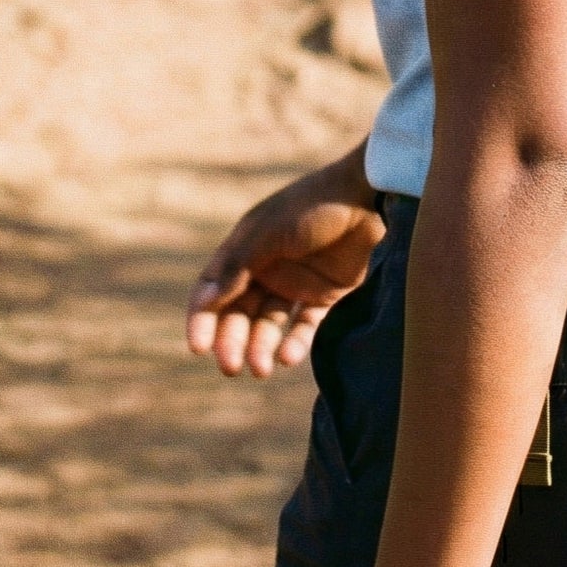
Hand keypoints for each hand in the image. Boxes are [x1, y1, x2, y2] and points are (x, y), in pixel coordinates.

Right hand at [186, 145, 384, 376]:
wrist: (368, 197)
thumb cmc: (312, 206)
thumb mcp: (269, 233)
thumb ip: (238, 266)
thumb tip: (205, 300)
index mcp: (246, 249)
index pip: (214, 290)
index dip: (203, 319)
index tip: (198, 348)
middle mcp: (267, 269)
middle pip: (239, 313)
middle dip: (232, 341)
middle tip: (231, 368)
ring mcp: (296, 283)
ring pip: (270, 324)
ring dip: (261, 347)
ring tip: (261, 369)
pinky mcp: (326, 295)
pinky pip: (305, 325)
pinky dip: (295, 343)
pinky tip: (288, 357)